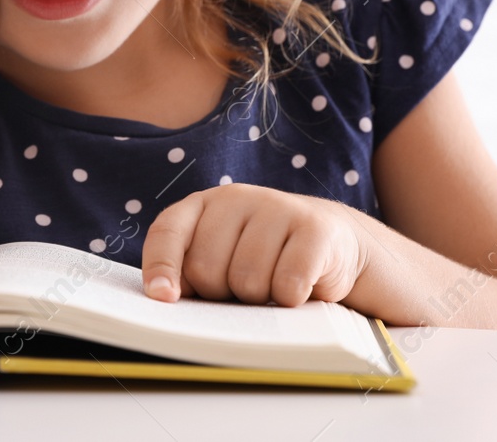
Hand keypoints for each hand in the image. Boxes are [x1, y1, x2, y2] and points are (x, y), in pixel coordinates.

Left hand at [140, 184, 367, 306]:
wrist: (335, 245)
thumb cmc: (266, 260)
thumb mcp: (223, 260)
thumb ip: (191, 273)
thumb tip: (165, 299)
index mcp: (204, 205)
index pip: (167, 232)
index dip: (161, 267)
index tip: (163, 298)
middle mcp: (237, 197)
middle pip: (206, 268)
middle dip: (223, 294)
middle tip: (245, 287)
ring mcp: (277, 207)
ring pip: (246, 281)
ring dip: (260, 299)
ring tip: (275, 284)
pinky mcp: (315, 227)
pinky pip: (287, 285)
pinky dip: (292, 299)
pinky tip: (302, 287)